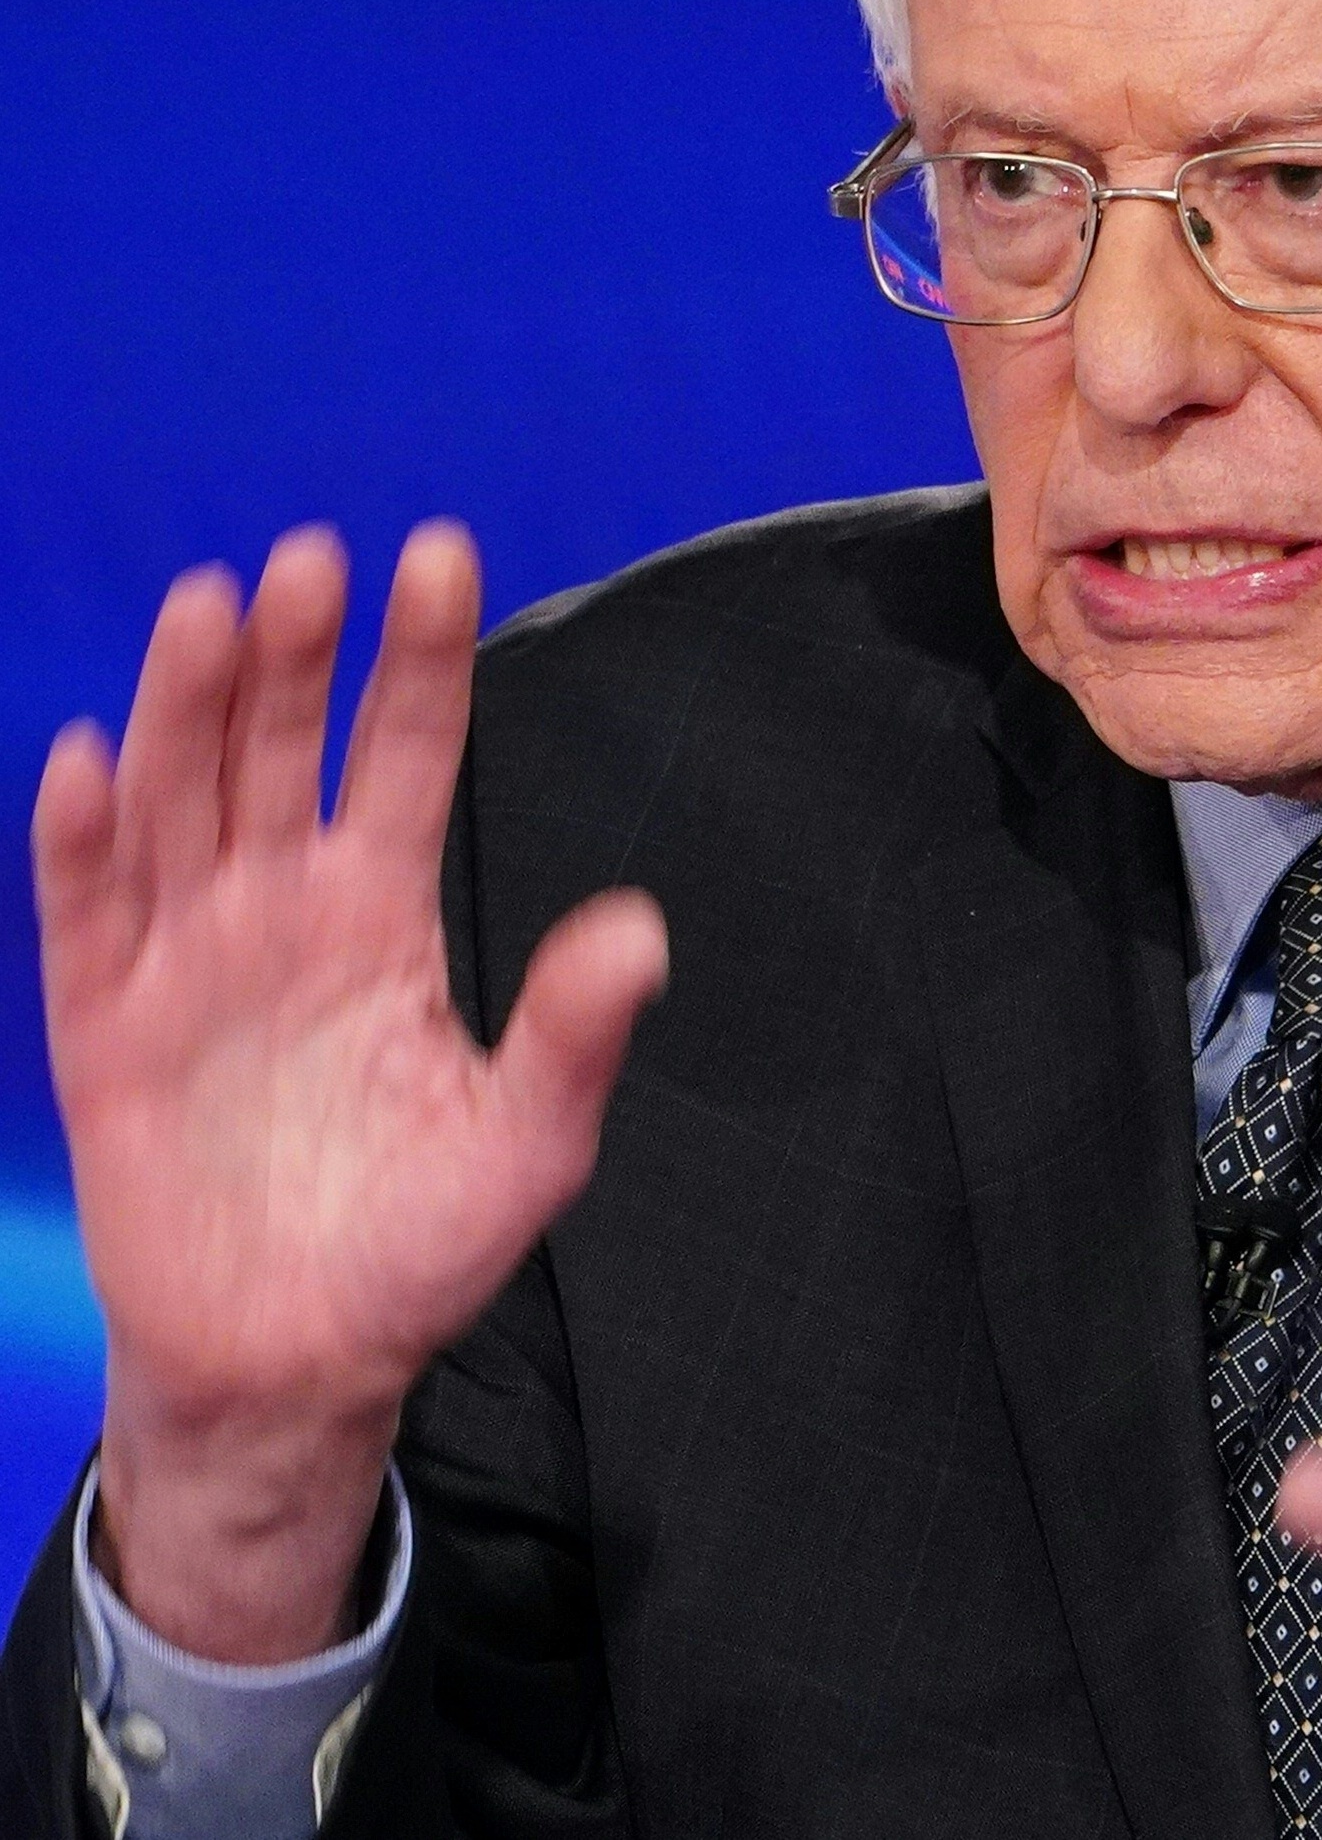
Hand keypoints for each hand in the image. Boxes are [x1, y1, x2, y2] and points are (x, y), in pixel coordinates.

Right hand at [34, 523, 667, 1661]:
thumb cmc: (419, 1245)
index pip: (405, 757)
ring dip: (187, 707)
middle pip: (279, 751)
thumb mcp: (529, 1141)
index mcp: (385, 916)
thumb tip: (645, 930)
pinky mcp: (105, 1031)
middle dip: (293, 655)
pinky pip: (85, 918)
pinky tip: (91, 760)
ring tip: (212, 608)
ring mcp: (189, 962)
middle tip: (311, 561)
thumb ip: (572, 1033)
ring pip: (179, 802)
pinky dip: (82, 841)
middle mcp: (283, 912)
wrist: (302, 1360)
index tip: (438, 556)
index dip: (418, 662)